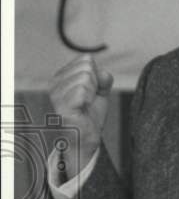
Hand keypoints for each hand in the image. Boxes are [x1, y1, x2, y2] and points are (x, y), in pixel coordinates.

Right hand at [48, 55, 113, 178]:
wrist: (87, 138)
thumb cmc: (90, 115)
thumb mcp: (100, 92)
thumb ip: (103, 78)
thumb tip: (103, 73)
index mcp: (62, 76)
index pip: (86, 60)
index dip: (97, 76)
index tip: (92, 92)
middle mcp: (55, 83)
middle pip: (86, 67)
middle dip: (96, 84)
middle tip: (90, 100)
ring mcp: (57, 94)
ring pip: (85, 78)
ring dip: (93, 93)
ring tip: (86, 105)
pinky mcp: (62, 106)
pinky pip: (82, 91)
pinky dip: (90, 99)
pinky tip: (85, 108)